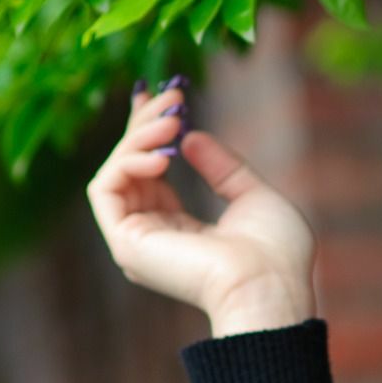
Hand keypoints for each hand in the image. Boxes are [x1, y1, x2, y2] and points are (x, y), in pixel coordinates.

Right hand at [86, 76, 318, 324]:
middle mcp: (152, 237)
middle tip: (173, 96)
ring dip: (138, 137)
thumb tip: (190, 136)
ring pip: (114, 172)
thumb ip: (222, 167)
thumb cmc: (276, 254)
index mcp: (180, 233)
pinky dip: (127, 161)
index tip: (160, 96)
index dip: (149, 134)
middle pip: (129, 168)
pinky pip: (105, 188)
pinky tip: (162, 155)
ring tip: (173, 121)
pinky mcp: (125, 242)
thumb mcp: (254, 196)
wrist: (270, 287)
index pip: (149, 175)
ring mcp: (135, 241)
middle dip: (145, 125)